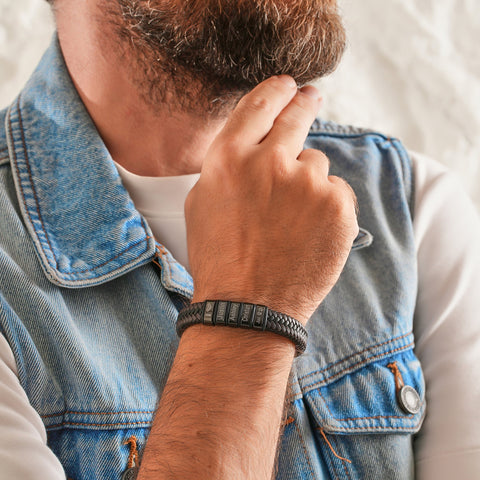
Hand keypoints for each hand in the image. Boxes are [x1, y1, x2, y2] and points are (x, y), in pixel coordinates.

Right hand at [185, 75, 357, 324]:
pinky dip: (327, 206)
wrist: (248, 307)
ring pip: (317, 164)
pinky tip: (310, 233)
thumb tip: (255, 145)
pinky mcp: (339, 209)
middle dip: (304, 102)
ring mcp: (309, 185)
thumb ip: (228, 166)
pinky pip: (337, 192)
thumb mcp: (203, 203)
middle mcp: (270, 164)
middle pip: (296, 116)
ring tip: (292, 220)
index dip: (275, 91)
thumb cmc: (220, 259)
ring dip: (308, 182)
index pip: (258, 106)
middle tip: (310, 96)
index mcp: (230, 159)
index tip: (287, 85)